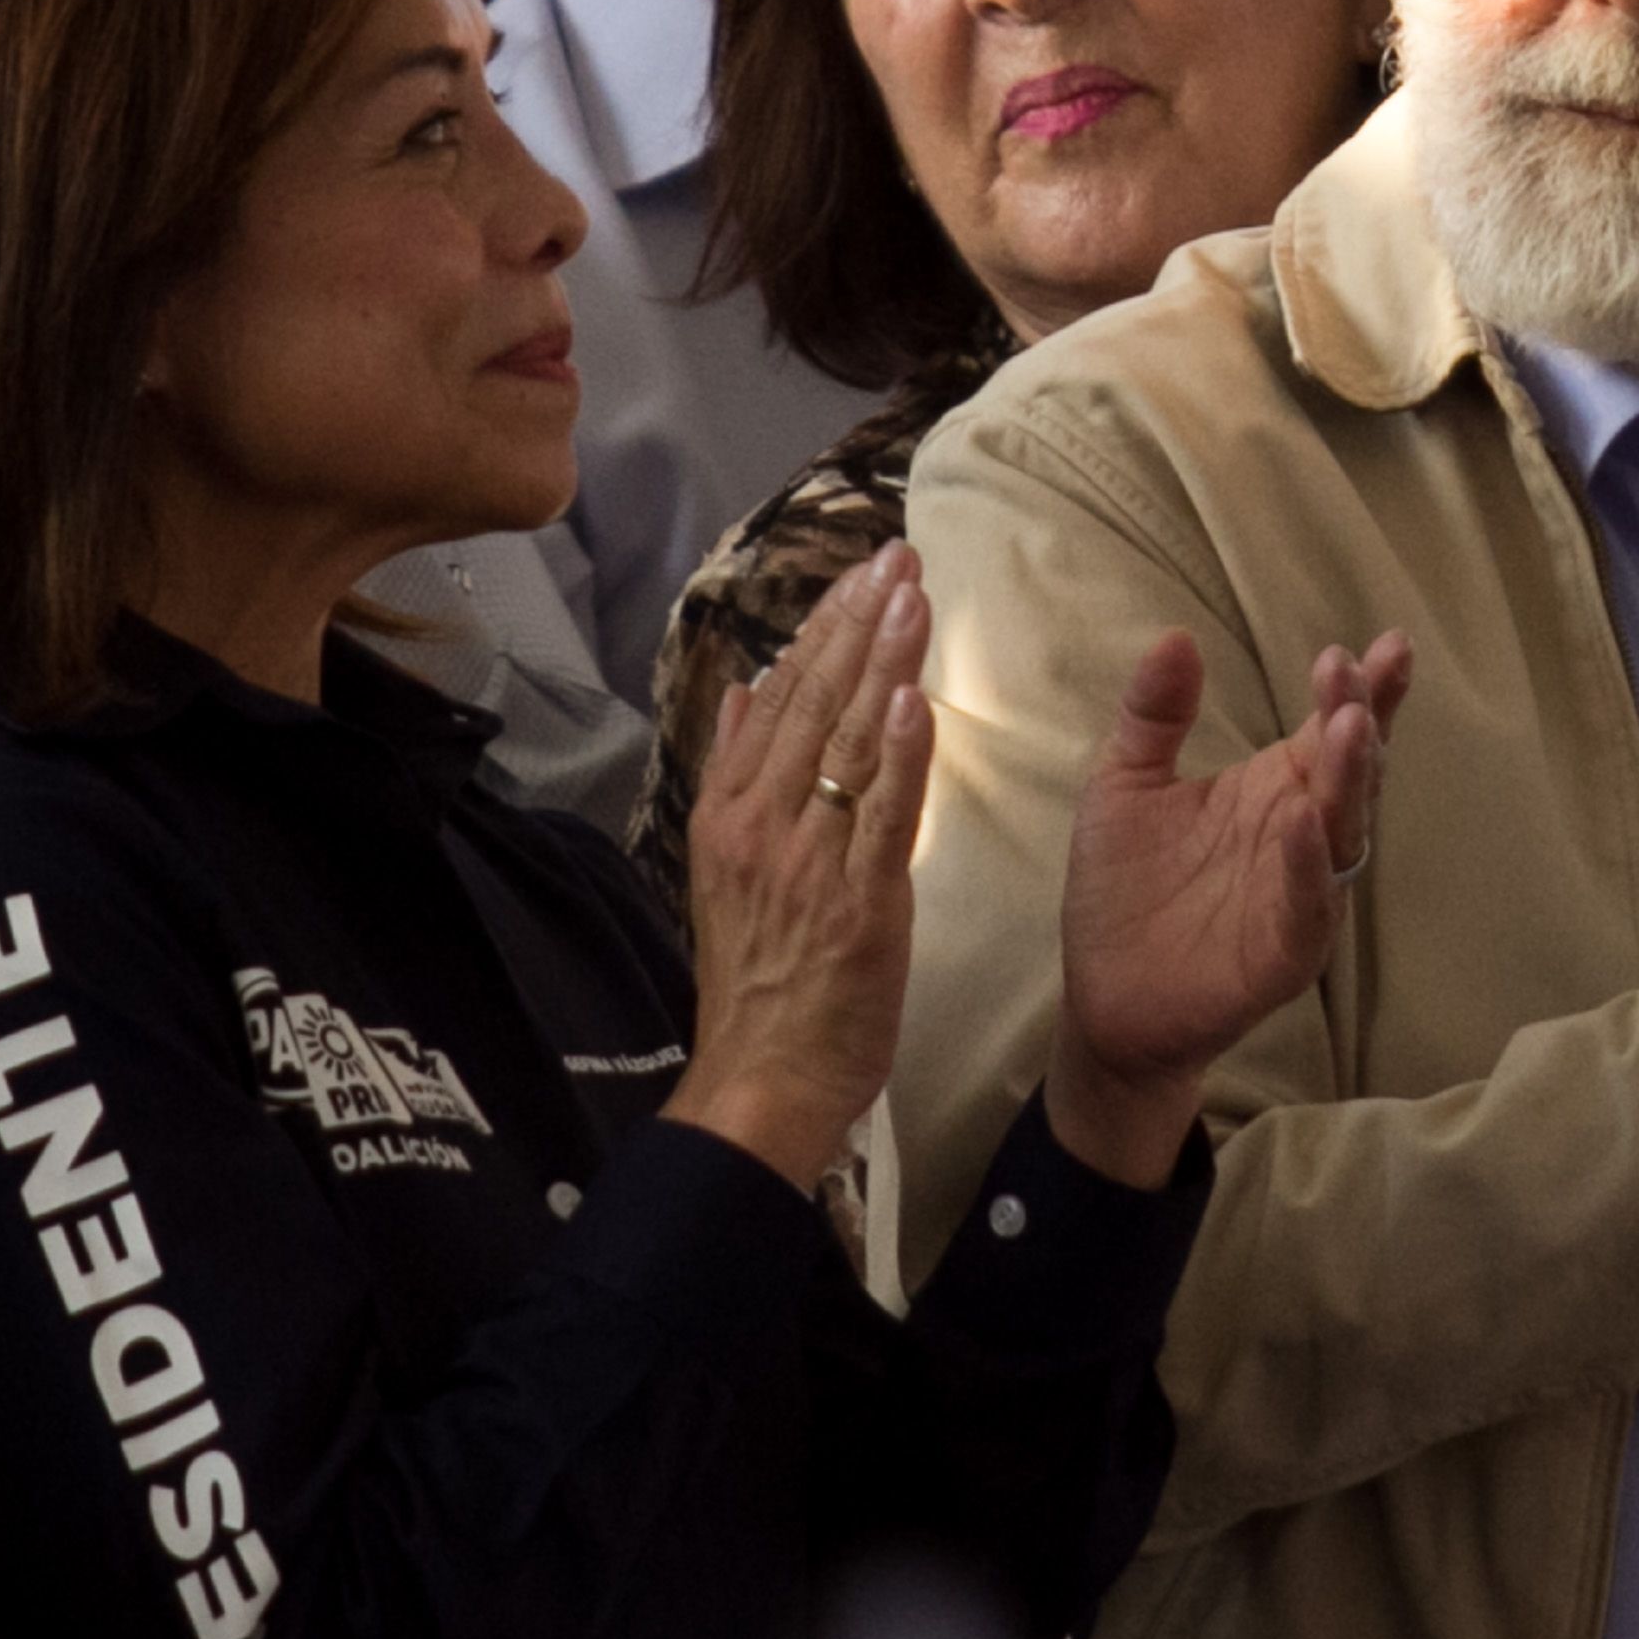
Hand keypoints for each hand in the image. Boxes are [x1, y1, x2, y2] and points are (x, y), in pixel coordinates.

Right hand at [671, 544, 934, 1191]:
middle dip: (859, 623)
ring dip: (884, 662)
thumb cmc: (758, 986)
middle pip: (815, 704)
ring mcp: (805, 861)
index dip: (824, 629)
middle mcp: (760, 824)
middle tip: (899, 555)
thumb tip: (743, 690)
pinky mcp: (856, 903)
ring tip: (912, 595)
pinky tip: (912, 698)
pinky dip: (897, 754)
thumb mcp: (725, 869)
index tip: (860, 572)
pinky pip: (879, 815)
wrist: (760, 1082)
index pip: (781, 697)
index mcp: (729, 812)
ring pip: (848, 742)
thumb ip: (736, 775)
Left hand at [1048, 622, 1404, 1188]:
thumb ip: (1154, 716)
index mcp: (1276, 788)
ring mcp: (1299, 895)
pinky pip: (1307, 906)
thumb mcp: (1124, 785)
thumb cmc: (1124, 891)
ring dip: (1350, 779)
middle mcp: (1302, 836)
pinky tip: (1300, 819)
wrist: (1104, 999)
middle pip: (1351, 770)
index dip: (1362, 688)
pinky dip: (1307, 865)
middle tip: (1352, 672)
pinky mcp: (1283, 954)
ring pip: (1343, 832)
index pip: (1332, 729)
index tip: (1383, 642)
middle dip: (1360, 718)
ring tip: (1350, 725)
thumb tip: (1176, 636)